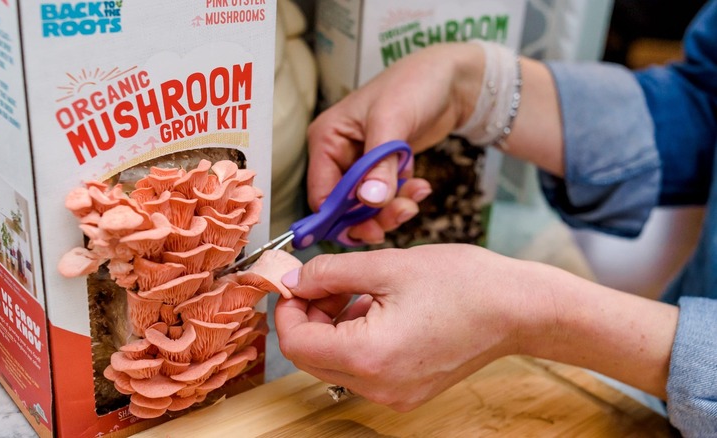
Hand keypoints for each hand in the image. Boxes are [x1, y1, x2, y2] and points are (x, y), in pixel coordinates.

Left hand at [274, 244, 543, 410]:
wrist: (518, 308)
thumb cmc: (463, 284)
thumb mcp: (386, 265)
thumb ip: (329, 272)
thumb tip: (294, 280)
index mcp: (369, 356)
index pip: (297, 344)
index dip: (287, 310)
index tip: (294, 282)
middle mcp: (379, 386)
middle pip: (313, 357)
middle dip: (309, 317)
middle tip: (323, 282)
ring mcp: (395, 394)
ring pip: (337, 362)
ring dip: (333, 327)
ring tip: (356, 290)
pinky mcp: (408, 390)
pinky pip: (363, 368)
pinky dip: (356, 339)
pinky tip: (376, 308)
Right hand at [307, 44, 485, 243]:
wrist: (450, 78)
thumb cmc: (414, 84)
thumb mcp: (393, 122)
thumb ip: (380, 164)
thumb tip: (370, 200)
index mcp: (327, 139)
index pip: (322, 193)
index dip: (342, 217)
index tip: (371, 229)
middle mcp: (338, 153)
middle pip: (344, 206)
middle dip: (372, 215)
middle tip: (402, 214)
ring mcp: (361, 163)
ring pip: (366, 206)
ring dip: (391, 209)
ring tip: (415, 196)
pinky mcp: (382, 168)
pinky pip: (386, 197)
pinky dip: (402, 198)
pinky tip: (420, 186)